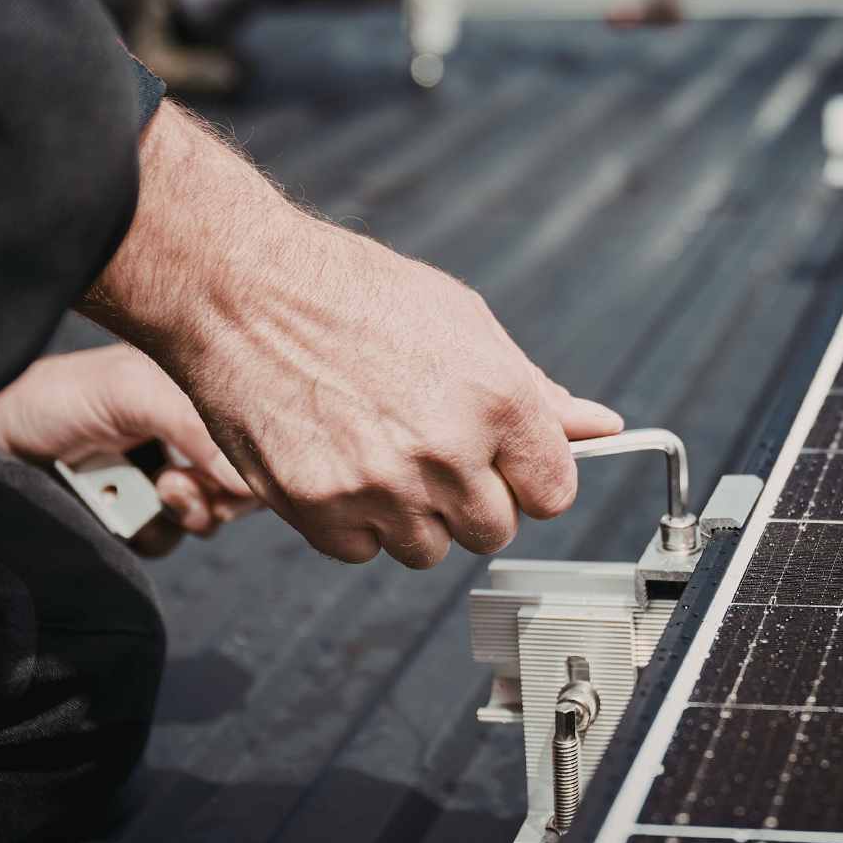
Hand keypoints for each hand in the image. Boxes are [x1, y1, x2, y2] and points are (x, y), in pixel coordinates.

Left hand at [0, 344, 258, 556]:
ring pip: (210, 514)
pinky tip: (120, 510)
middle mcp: (184, 435)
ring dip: (185, 511)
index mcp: (193, 393)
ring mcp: (160, 478)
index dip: (253, 459)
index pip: (254, 431)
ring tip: (151, 491)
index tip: (232, 473)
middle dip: (217, 490)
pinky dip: (150, 533)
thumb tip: (251, 478)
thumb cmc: (54, 399)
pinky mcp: (133, 518)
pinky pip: (168, 540)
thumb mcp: (130, 391)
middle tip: (173, 483)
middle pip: (242, 479)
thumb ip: (196, 425)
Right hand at [83, 103, 622, 568]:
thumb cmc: (355, 295)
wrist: (244, 290)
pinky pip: (363, 551)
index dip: (530, 479)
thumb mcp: (465, 323)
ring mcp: (381, 486)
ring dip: (411, 515)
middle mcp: (447, 449)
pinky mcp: (320, 510)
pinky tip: (339, 463)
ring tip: (379, 450)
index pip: (554, 493)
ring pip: (428, 550)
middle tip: (432, 450)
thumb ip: (535, 391)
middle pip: (493, 530)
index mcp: (498, 399)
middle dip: (471, 499)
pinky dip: (353, 521)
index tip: (509, 466)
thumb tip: (599, 427)